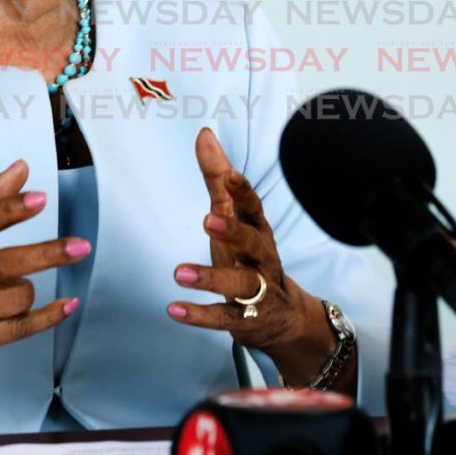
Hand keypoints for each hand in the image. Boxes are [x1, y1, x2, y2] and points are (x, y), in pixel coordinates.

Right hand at [0, 159, 88, 387]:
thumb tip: (21, 169)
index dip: (9, 209)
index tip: (41, 199)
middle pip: (4, 263)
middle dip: (46, 254)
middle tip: (80, 246)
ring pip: (15, 297)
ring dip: (31, 287)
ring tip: (22, 281)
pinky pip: (18, 329)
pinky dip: (48, 317)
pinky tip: (69, 305)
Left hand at [166, 128, 336, 384]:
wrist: (282, 319)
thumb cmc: (249, 255)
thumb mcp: (233, 217)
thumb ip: (217, 178)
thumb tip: (205, 134)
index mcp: (257, 230)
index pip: (255, 208)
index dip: (244, 192)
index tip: (231, 175)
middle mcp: (260, 259)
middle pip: (254, 243)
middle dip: (233, 231)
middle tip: (207, 219)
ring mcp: (255, 291)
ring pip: (239, 284)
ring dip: (210, 278)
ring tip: (178, 273)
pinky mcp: (244, 320)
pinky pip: (223, 318)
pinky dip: (199, 315)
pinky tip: (174, 310)